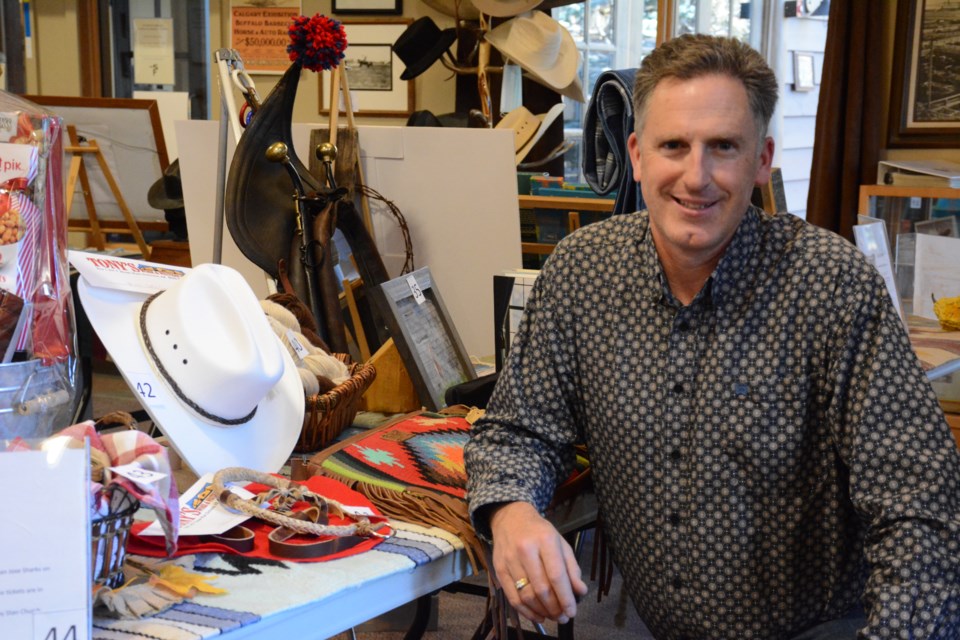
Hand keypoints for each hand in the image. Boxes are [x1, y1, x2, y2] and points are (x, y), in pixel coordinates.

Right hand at [489, 501, 588, 623]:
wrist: (510, 518)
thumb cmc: (539, 532)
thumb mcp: (560, 543)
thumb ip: (572, 568)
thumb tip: (580, 591)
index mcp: (545, 540)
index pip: (556, 575)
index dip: (565, 597)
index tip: (572, 611)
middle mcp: (525, 550)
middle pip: (541, 588)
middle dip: (554, 608)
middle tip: (563, 617)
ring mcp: (509, 560)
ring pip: (526, 595)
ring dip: (541, 611)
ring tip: (552, 616)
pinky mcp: (499, 569)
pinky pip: (512, 597)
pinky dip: (526, 612)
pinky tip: (537, 616)